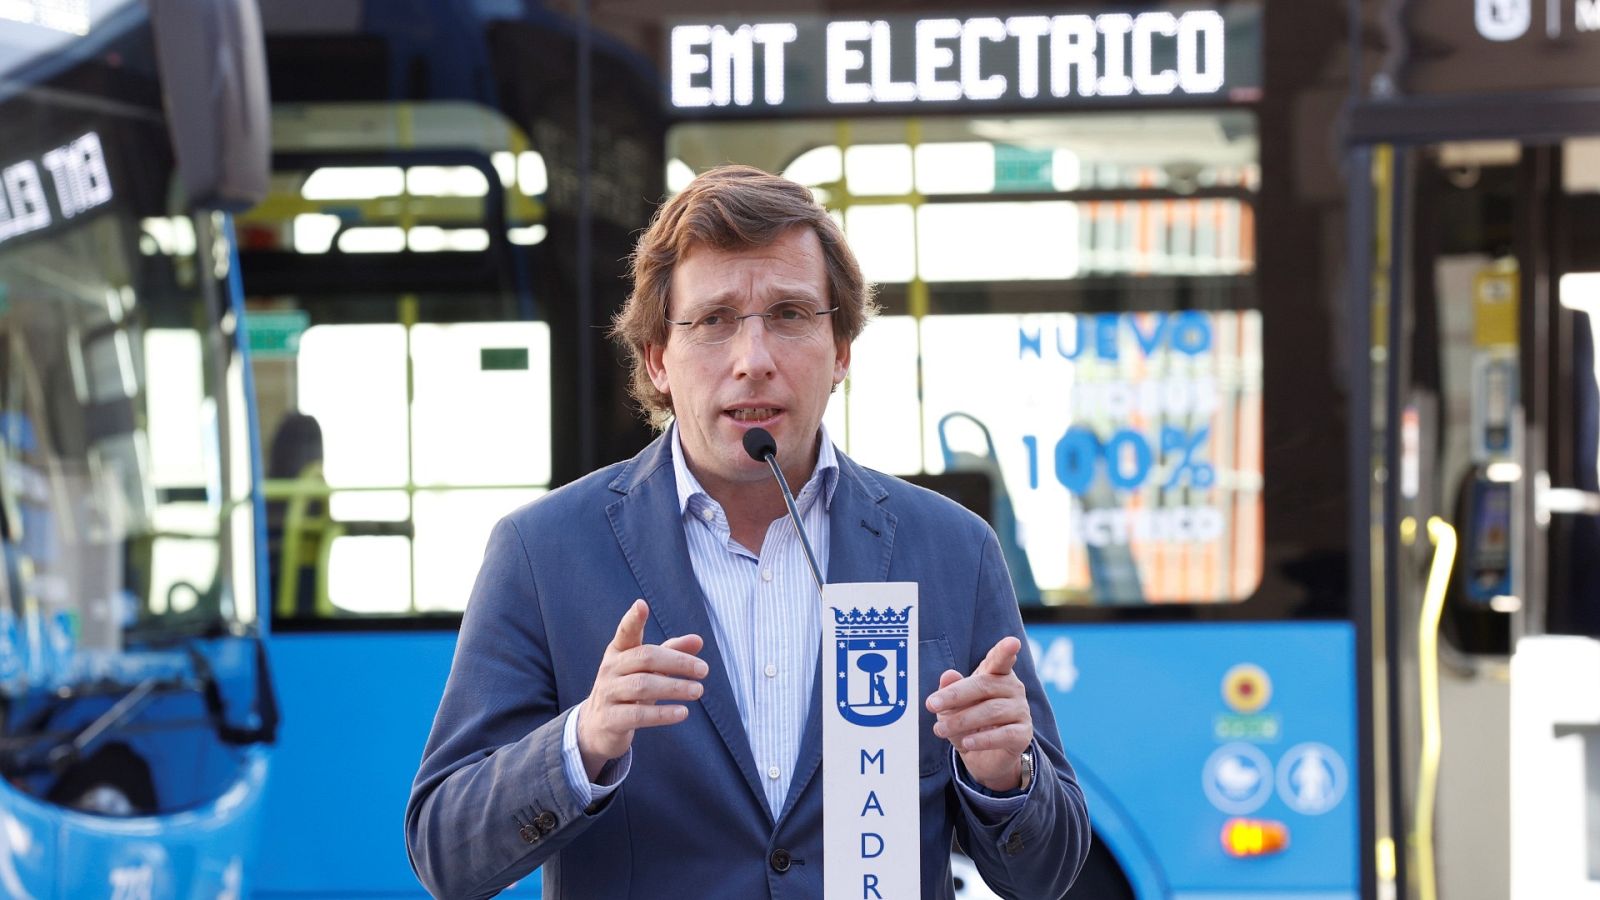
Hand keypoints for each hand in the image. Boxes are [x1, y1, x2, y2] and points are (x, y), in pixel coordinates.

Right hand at [576, 599, 706, 780]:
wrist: (597, 728)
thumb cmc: (627, 690)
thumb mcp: (647, 671)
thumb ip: (671, 653)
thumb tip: (698, 640)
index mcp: (618, 652)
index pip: (626, 632)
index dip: (633, 619)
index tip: (641, 605)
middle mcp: (610, 669)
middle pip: (644, 658)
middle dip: (677, 661)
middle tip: (703, 670)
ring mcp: (607, 694)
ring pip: (642, 685)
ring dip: (674, 687)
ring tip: (698, 691)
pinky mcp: (610, 720)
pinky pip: (638, 715)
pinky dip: (662, 714)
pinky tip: (682, 712)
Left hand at [925, 636, 1032, 791]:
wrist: (982, 757)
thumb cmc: (968, 720)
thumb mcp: (953, 705)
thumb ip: (950, 689)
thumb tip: (948, 675)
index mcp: (996, 674)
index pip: (1001, 659)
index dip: (1005, 651)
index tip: (1012, 642)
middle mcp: (1013, 688)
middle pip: (984, 686)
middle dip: (954, 695)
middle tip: (932, 704)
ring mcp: (1021, 710)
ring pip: (991, 711)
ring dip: (962, 720)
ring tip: (940, 729)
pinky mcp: (1023, 734)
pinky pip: (1004, 734)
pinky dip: (983, 739)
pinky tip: (967, 742)